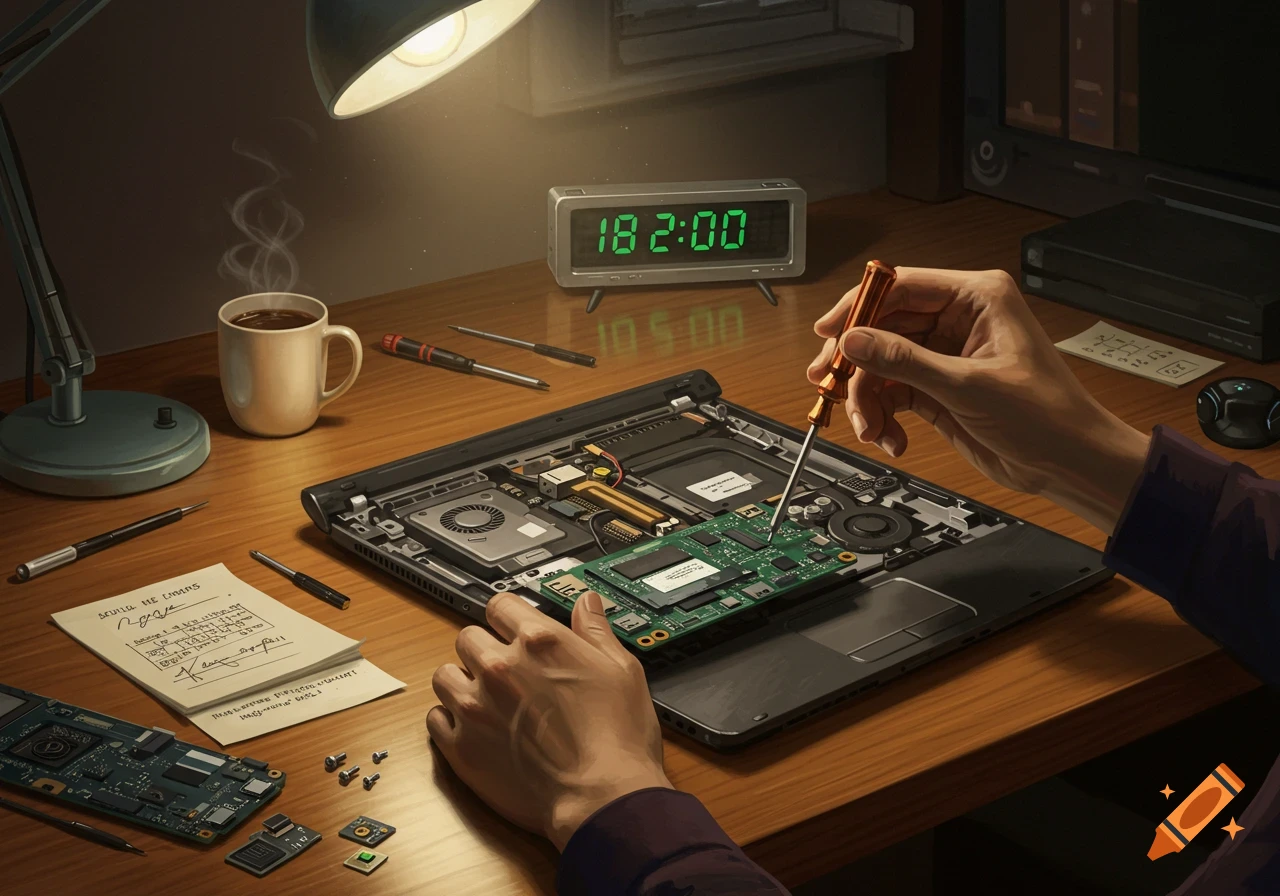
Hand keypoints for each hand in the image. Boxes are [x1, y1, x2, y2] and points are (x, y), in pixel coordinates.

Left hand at [427, 591, 672, 850]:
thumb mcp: (622, 670)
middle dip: (484, 649)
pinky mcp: (460, 747)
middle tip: (505, 670)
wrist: (600, 798)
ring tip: (485, 700)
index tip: (513, 628)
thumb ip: (596, 631)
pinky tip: (475, 729)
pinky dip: (450, 721)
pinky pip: (435, 719)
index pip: (500, 605)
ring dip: (462, 682)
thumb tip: (586, 603)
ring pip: (444, 675)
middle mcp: (499, 667)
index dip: (508, 616)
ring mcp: (474, 707)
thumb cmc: (616, 739)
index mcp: (538, 641)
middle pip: (468, 636)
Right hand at [808, 267, 1150, 533]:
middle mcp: (958, 320)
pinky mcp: (938, 387)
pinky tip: (890, 436)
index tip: (830, 332)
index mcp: (977, 298)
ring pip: (882, 365)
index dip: (859, 307)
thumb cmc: (1048, 415)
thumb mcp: (968, 386)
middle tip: (830, 384)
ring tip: (869, 427)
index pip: (901, 286)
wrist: (1069, 462)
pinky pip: (893, 392)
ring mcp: (945, 355)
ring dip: (867, 398)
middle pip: (883, 327)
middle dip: (857, 362)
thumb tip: (856, 341)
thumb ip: (905, 362)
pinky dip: (882, 416)